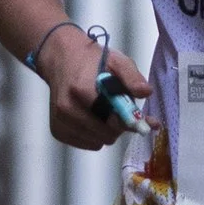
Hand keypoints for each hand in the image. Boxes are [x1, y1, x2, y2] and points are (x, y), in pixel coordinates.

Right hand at [40, 26, 147, 150]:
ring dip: (107, 131)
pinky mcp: (58, 131)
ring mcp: (60, 121)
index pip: (110, 118)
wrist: (62, 60)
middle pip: (106, 134)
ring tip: (104, 111)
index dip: (127, 120)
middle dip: (118, 125)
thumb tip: (146, 92)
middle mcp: (67, 108)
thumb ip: (132, 77)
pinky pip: (87, 144)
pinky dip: (95, 135)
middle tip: (119, 111)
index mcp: (81, 89)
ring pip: (98, 142)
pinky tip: (93, 118)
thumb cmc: (91, 62)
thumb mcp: (117, 61)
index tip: (138, 119)